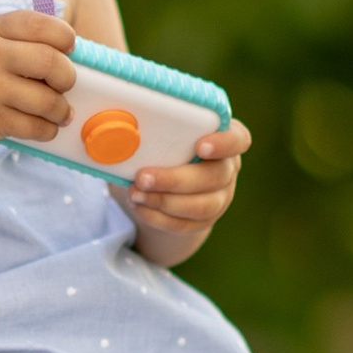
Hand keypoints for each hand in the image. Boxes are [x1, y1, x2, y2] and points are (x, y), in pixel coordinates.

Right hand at [0, 8, 76, 149]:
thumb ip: (20, 33)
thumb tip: (70, 47)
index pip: (42, 26)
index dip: (65, 37)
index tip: (68, 49)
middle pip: (51, 63)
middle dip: (68, 76)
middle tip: (64, 83)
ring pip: (48, 101)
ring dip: (62, 109)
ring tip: (60, 111)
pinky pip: (36, 128)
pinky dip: (48, 129)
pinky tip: (45, 125)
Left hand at [129, 114, 249, 250]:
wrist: (159, 185)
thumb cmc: (158, 148)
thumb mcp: (155, 134)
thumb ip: (147, 128)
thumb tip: (115, 128)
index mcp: (222, 139)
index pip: (238, 139)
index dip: (224, 143)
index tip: (200, 146)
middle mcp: (227, 168)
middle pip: (215, 176)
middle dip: (176, 179)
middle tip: (142, 177)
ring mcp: (220, 197)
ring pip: (203, 205)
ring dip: (165, 201)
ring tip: (135, 194)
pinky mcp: (204, 220)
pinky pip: (187, 224)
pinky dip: (160, 218)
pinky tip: (140, 208)